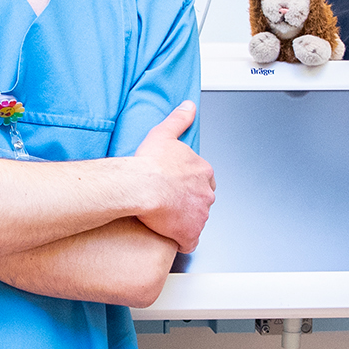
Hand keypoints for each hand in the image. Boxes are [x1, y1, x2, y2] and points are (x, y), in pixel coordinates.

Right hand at [128, 102, 215, 252]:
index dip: (191, 185)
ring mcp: (200, 215)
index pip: (205, 180)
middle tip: (170, 203)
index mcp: (203, 171)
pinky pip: (189, 242)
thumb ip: (179, 119)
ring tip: (165, 220)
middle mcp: (207, 194)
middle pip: (202, 201)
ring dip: (184, 222)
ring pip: (196, 221)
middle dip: (189, 204)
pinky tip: (170, 238)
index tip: (178, 187)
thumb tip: (189, 106)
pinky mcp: (189, 233)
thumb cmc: (150, 163)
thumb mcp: (164, 133)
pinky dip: (181, 241)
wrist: (141, 186)